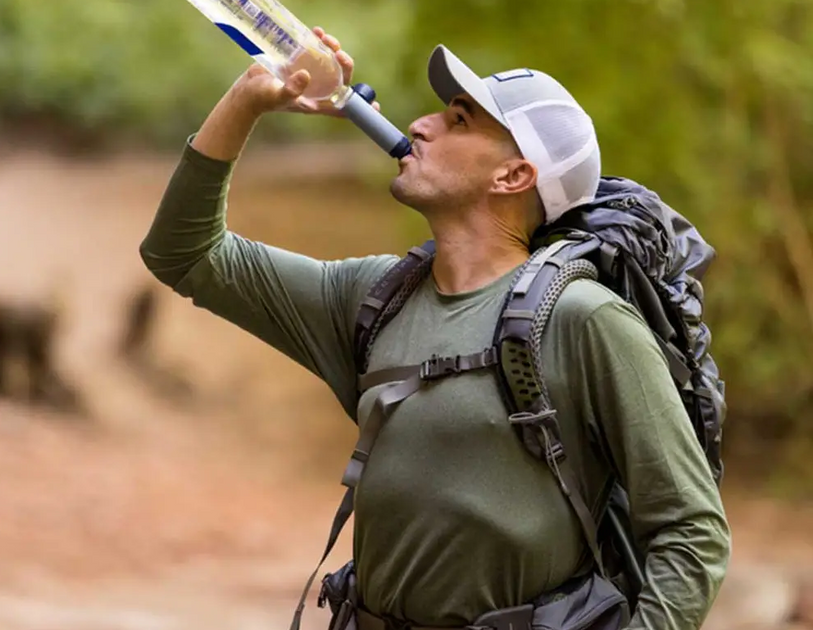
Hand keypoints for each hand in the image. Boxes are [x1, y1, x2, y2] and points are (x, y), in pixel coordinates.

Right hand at [229, 27, 379, 117]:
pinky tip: (317, 33)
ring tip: (326, 38)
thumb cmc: (261, 98)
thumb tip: (306, 75)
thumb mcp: (276, 95)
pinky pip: (316, 52)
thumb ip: (291, 89)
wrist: (246, 90)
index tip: (374, 104)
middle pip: (341, 79)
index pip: (342, 107)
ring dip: (333, 49)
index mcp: (316, 103)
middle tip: (339, 53)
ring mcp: (310, 76)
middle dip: (345, 65)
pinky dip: (319, 42)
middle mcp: (317, 90)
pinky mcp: (300, 63)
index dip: (359, 107)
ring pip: (330, 63)